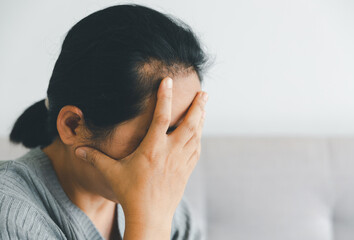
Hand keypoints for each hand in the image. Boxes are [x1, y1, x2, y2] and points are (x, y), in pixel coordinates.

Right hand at [75, 76, 206, 237]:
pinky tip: (199, 133)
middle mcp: (170, 152)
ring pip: (196, 135)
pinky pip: (196, 150)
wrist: (150, 217)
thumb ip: (96, 159)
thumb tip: (77, 150)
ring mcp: (181, 161)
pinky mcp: (186, 170)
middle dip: (198, 106)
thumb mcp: (112, 174)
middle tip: (204, 92)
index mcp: (152, 149)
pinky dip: (199, 137)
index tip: (169, 81)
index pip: (161, 117)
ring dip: (201, 119)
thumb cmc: (130, 194)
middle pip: (190, 124)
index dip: (165, 97)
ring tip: (204, 107)